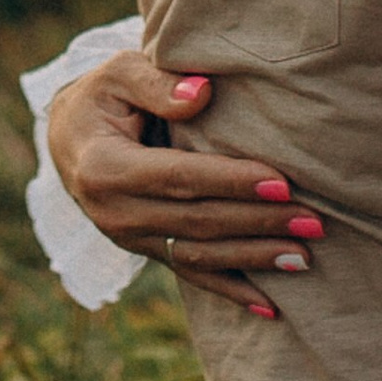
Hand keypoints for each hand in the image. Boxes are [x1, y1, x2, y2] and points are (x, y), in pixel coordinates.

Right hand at [44, 51, 317, 319]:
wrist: (68, 138)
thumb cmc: (102, 96)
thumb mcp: (118, 73)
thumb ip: (157, 82)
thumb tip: (201, 95)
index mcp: (105, 167)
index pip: (179, 177)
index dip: (230, 182)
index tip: (282, 182)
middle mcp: (113, 212)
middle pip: (196, 221)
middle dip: (258, 222)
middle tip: (313, 220)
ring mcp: (127, 239)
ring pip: (197, 254)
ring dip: (253, 259)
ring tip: (304, 256)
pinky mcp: (143, 251)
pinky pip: (189, 274)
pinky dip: (230, 292)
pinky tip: (270, 307)